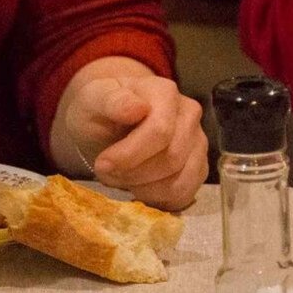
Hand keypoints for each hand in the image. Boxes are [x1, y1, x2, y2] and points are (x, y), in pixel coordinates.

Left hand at [67, 75, 207, 210]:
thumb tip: (137, 108)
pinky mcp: (198, 167)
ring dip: (144, 189)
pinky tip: (138, 188)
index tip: (102, 164)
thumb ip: (111, 100)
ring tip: (122, 178)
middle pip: (171, 159)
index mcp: (165, 93)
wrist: (110, 120)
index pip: (160, 132)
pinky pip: (184, 195)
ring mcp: (198, 142)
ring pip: (180, 181)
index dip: (129, 155)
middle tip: (108, 173)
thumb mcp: (94, 99)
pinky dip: (158, 200)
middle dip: (134, 174)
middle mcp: (189, 115)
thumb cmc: (101, 110)